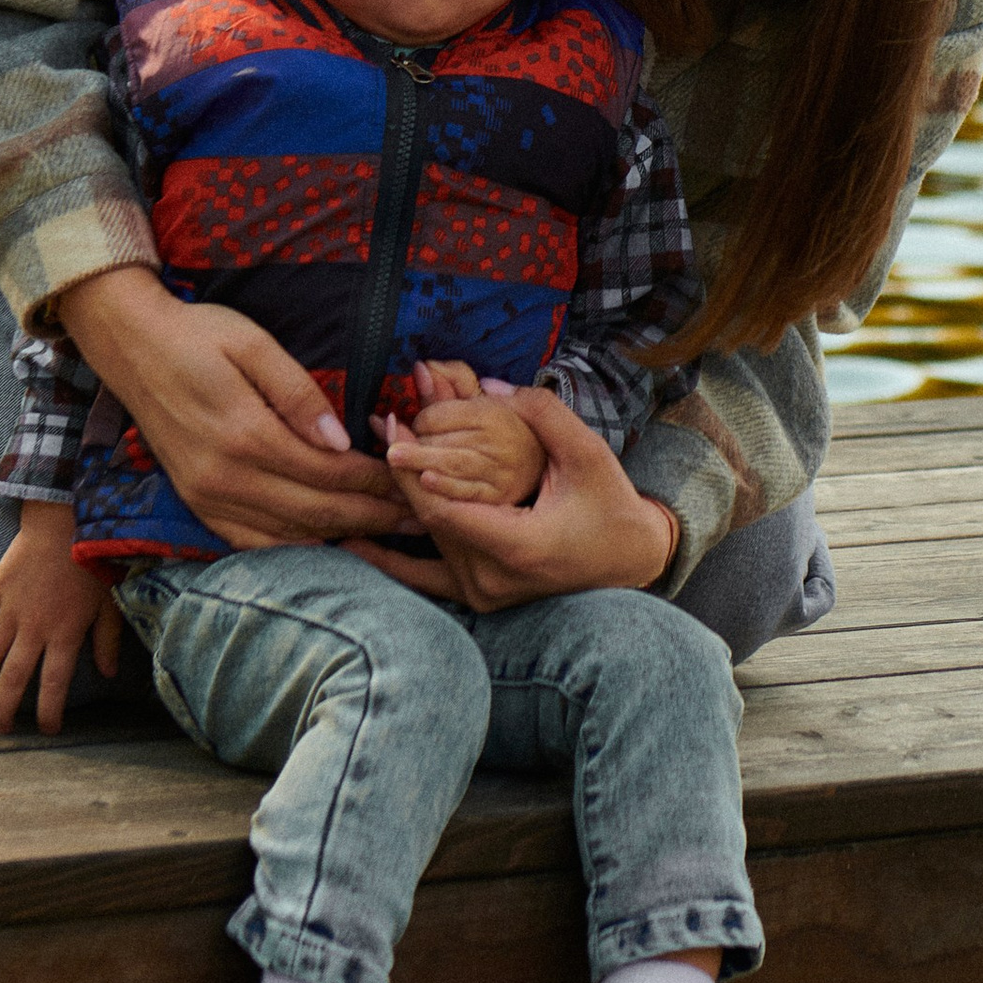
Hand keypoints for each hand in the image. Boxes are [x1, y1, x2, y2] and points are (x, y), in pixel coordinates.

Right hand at [0, 503, 122, 734]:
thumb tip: (107, 674)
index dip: (48, 712)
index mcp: (65, 635)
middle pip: (14, 678)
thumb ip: (106, 640)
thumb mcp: (110, 604)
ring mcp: (12, 609)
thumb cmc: (95, 562)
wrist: (70, 520)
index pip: (53, 685)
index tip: (46, 730)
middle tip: (0, 728)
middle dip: (5, 708)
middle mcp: (35, 628)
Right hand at [56, 268, 401, 547]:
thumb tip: (343, 440)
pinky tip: (328, 543)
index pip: (330, 473)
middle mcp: (225, 477)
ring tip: (389, 534)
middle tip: (420, 517)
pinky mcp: (196, 503)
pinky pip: (253, 542)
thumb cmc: (198, 334)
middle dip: (373, 518)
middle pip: (316, 513)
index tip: (414, 479)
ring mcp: (207, 496)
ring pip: (289, 535)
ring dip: (343, 538)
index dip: (377, 482)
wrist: (131, 346)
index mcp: (245, 435)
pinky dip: (296, 547)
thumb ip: (299, 393)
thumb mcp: (253, 343)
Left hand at [358, 385, 681, 610]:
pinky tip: (352, 543)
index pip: (445, 507)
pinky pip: (426, 578)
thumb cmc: (612, 505)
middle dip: (403, 472)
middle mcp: (492, 578)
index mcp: (517, 546)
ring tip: (377, 451)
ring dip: (401, 498)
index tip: (394, 428)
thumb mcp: (586, 453)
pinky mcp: (480, 596)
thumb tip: (489, 385)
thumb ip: (541, 414)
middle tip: (382, 427)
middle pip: (430, 521)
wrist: (630, 560)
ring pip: (428, 539)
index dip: (413, 468)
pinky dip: (391, 560)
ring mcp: (483, 593)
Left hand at [383, 378, 541, 509]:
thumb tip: (420, 366)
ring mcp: (500, 474)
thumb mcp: (490, 402)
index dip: (420, 420)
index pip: (441, 416)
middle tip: (395, 447)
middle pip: (441, 442)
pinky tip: (424, 481)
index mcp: (493, 414)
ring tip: (393, 457)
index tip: (416, 425)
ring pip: (451, 466)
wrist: (549, 472)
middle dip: (415, 445)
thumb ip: (455, 382)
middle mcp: (499, 443)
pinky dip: (443, 487)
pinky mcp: (500, 501)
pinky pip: (466, 494)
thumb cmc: (515, 433)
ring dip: (418, 463)